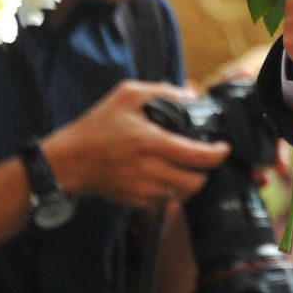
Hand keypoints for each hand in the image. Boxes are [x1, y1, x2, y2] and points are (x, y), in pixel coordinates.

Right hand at [41, 80, 230, 207]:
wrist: (69, 161)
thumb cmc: (97, 127)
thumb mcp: (127, 96)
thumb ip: (162, 91)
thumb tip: (190, 94)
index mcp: (151, 142)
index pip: (197, 156)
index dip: (217, 154)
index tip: (223, 148)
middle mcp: (149, 170)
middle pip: (195, 182)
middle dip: (205, 171)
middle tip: (202, 159)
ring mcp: (142, 189)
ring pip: (182, 195)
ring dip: (188, 182)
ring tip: (184, 168)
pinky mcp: (135, 201)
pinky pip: (164, 201)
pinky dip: (170, 190)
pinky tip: (164, 175)